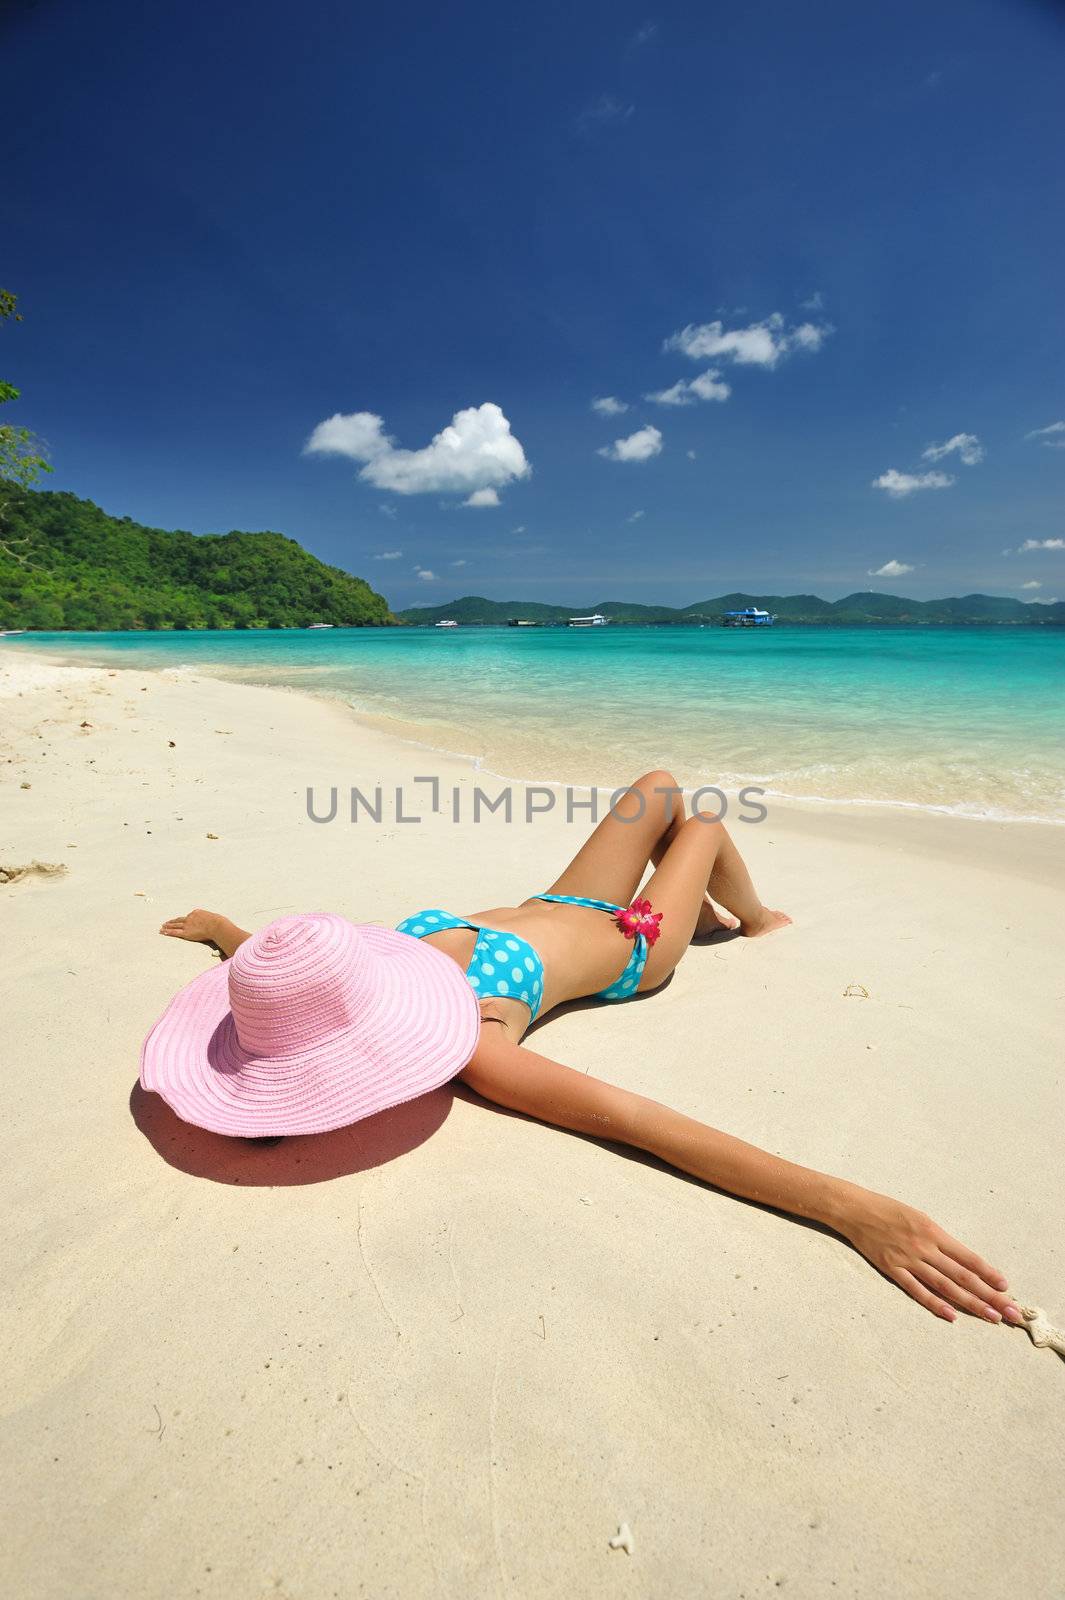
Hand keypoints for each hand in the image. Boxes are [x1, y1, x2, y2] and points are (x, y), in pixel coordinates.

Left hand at [159, 908, 221, 945]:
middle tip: (166, 922)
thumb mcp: (214, 918)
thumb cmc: (218, 923)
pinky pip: (175, 932)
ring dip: (168, 926)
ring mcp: (187, 925)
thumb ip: (210, 919)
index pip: (189, 916)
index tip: (180, 920)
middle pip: (179, 920)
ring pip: (175, 925)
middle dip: (172, 921)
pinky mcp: (186, 932)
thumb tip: (215, 922)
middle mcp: (190, 918)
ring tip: (162, 927)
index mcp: (196, 913)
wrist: (216, 925)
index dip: (184, 919)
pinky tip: (163, 932)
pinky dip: (168, 932)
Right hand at [840, 1190, 1022, 1324]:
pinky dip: (934, 1303)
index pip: (968, 1257)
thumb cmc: (889, 1210)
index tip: (1005, 1287)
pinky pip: (916, 1290)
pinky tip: (951, 1315)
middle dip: (988, 1294)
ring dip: (970, 1303)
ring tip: (990, 1316)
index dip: (988, 1273)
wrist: (855, 1209)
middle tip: (1008, 1311)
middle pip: (962, 1275)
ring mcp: (908, 1260)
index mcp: (934, 1231)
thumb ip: (939, 1239)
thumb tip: (962, 1260)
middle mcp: (924, 1247)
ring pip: (945, 1286)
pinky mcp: (892, 1269)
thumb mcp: (919, 1218)